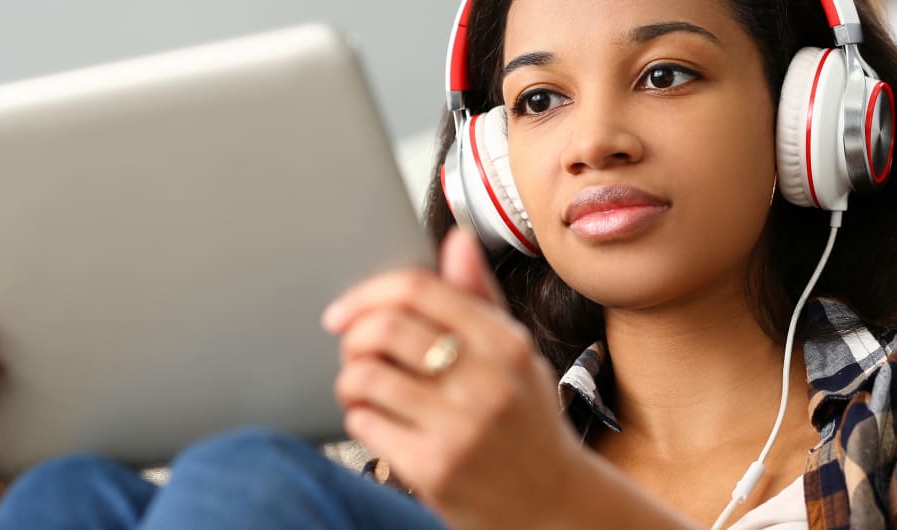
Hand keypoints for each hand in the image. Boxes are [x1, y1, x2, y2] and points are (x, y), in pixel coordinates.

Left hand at [324, 229, 586, 528]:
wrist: (551, 506)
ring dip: (350, 380)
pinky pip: (365, 423)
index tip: (345, 311)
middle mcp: (487, 382)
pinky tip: (379, 423)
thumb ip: (480, 299)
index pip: (420, 290)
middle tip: (354, 353)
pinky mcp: (435, 468)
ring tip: (364, 389)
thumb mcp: (516, 357)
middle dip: (353, 338)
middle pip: (385, 329)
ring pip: (366, 377)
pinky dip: (359, 418)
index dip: (369, 293)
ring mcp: (461, 428)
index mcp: (506, 344)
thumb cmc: (526, 424)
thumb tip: (456, 239)